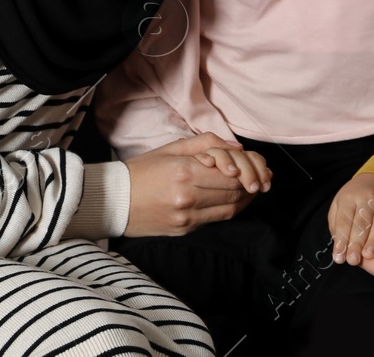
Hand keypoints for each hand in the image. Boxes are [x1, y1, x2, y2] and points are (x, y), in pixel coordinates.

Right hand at [123, 132, 260, 236]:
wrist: (112, 201)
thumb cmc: (140, 171)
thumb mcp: (171, 148)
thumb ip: (206, 143)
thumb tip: (236, 148)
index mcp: (184, 172)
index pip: (231, 173)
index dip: (250, 169)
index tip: (256, 164)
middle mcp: (187, 196)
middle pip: (235, 191)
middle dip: (253, 182)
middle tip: (261, 175)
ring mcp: (186, 217)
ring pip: (231, 208)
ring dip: (246, 197)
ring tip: (253, 187)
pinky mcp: (185, 230)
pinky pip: (217, 219)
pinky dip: (231, 208)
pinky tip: (235, 199)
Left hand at [327, 171, 373, 265]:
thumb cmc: (355, 196)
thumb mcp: (338, 205)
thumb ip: (336, 225)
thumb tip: (339, 247)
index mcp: (349, 198)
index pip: (344, 221)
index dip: (341, 240)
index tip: (339, 257)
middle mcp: (366, 198)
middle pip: (361, 223)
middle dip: (357, 243)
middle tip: (353, 260)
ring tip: (368, 256)